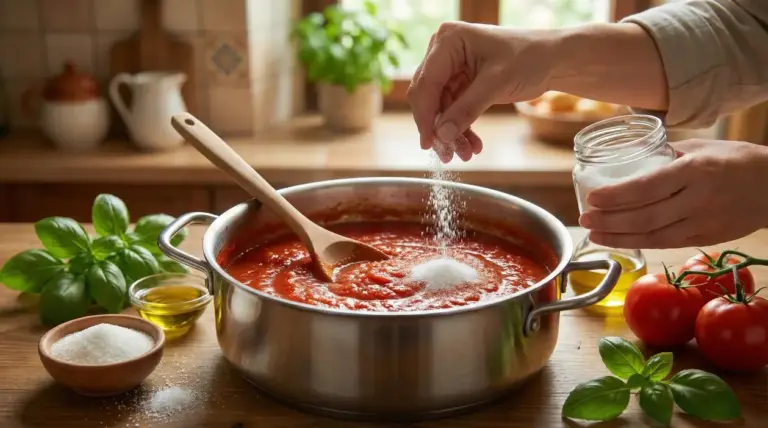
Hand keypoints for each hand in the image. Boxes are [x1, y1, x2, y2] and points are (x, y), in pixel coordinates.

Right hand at [407, 22, 557, 161]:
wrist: (553, 60)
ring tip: (466, 155)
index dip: (425, 115)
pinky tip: (472, 145)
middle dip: (439, 127)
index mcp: (448, 40)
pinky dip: (461, 129)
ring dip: (452, 133)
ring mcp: (451, 68)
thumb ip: (466, 109)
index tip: (428, 143)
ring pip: (441, 109)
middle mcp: (444, 52)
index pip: (426, 82)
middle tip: (448, 155)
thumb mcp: (496, 84)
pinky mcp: (460, 83)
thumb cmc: (529, 58)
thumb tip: (442, 135)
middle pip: (428, 97)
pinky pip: (453, 111)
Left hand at [579, 140, 767, 248]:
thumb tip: (630, 155)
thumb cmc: (738, 161)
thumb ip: (666, 153)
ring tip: (593, 234)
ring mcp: (703, 223)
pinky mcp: (706, 238)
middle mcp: (698, 199)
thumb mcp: (703, 147)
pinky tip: (619, 240)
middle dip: (609, 221)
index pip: (648, 186)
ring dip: (619, 237)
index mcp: (695, 170)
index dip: (617, 195)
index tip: (593, 197)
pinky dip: (640, 242)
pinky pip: (666, 243)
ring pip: (653, 235)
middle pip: (646, 216)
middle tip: (584, 218)